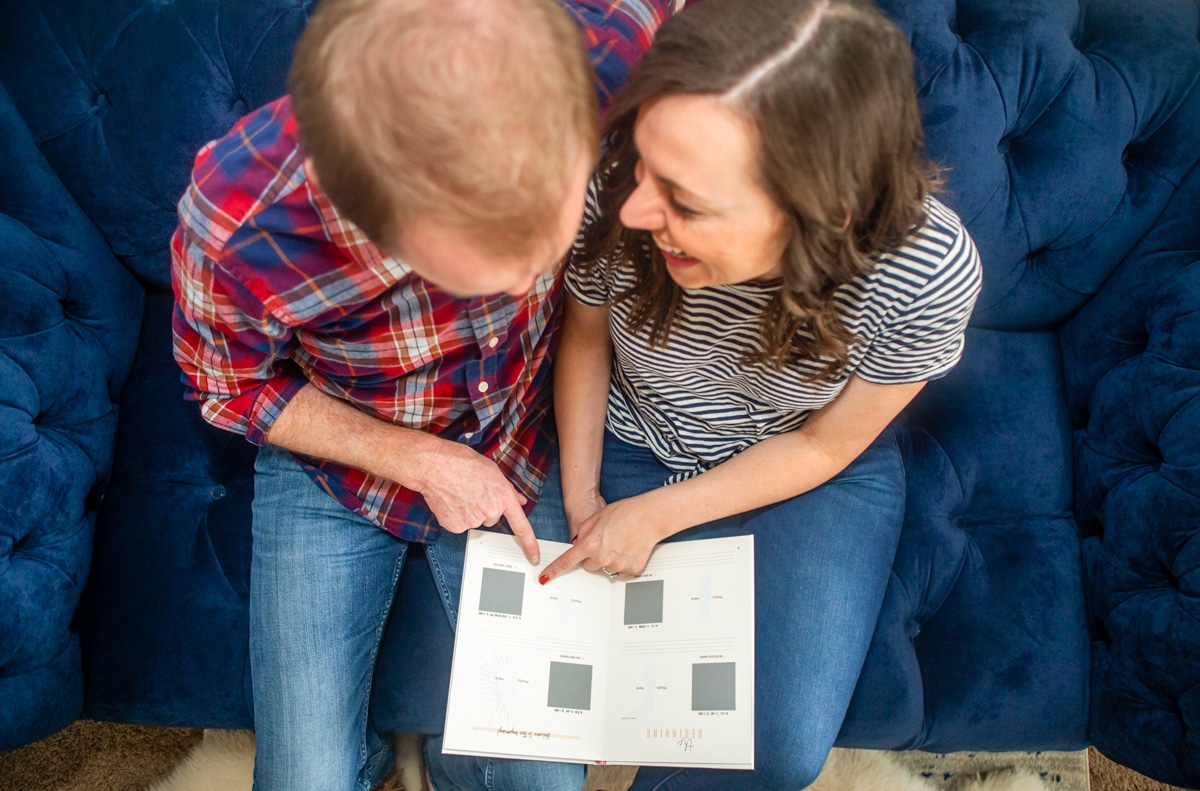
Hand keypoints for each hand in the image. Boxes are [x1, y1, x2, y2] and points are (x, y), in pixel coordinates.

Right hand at [411, 438, 539, 563]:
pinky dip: (456, 516)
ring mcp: (473, 520)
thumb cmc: (461, 462)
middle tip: (473, 491)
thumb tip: (520, 500)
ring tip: (460, 493)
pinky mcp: (456, 526)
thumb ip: (508, 489)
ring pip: (476, 521)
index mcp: (503, 496)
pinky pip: (461, 525)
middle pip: (492, 519)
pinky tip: (451, 501)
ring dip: (470, 511)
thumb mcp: (492, 470)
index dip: (529, 544)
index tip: (534, 557)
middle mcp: (490, 511)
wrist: (434, 466)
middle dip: (485, 508)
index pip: (521, 526)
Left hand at [539, 495, 664, 582]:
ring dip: (609, 560)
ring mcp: (617, 565)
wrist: (651, 516)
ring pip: (605, 569)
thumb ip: (584, 531)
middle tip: (605, 542)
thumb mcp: (598, 516)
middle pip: (588, 565)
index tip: (545, 578)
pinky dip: (623, 563)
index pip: (566, 561)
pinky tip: (629, 549)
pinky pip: (621, 572)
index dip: (554, 571)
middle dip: (592, 556)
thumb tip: (579, 542)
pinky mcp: (631, 570)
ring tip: (620, 543)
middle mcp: (602, 558)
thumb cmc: (627, 512)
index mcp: (590, 544)